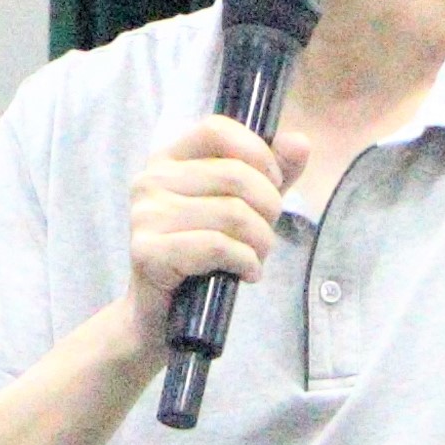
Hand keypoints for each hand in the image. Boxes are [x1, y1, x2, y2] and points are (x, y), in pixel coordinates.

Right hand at [124, 115, 313, 339]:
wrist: (162, 314)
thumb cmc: (204, 254)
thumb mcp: (243, 206)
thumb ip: (271, 173)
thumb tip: (299, 142)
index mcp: (169, 159)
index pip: (217, 129)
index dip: (257, 153)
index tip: (273, 184)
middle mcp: (151, 180)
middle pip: (235, 174)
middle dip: (268, 208)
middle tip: (267, 233)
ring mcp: (145, 216)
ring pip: (232, 213)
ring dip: (260, 242)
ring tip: (255, 257)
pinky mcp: (148, 252)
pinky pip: (217, 246)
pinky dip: (245, 262)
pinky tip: (245, 273)